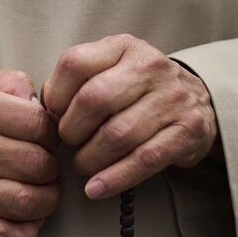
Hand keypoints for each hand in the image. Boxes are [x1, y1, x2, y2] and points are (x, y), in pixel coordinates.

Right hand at [0, 69, 59, 236]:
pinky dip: (23, 234)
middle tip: (47, 169)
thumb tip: (45, 108)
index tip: (48, 141)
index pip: (38, 125)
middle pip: (35, 165)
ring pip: (23, 202)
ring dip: (45, 202)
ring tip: (42, 195)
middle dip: (52, 170)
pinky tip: (28, 223)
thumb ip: (11, 85)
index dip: (54, 135)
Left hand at [42, 34, 217, 199]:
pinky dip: (115, 179)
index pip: (74, 63)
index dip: (56, 96)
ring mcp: (172, 98)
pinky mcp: (188, 130)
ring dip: (91, 159)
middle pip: (94, 100)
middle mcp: (150, 66)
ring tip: (84, 166)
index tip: (54, 117)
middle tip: (70, 145)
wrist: (197, 102)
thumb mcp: (109, 71)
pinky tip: (97, 189)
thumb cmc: (138, 92)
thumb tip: (40, 111)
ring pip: (118, 134)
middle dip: (72, 131)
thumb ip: (75, 83)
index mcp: (123, 47)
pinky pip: (144, 160)